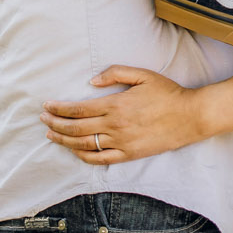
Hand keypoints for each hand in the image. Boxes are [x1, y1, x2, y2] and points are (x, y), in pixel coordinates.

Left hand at [41, 66, 202, 164]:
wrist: (189, 116)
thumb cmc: (167, 93)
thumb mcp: (143, 75)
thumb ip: (116, 74)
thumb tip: (91, 81)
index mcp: (116, 104)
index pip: (79, 109)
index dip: (60, 108)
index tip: (47, 106)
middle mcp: (115, 125)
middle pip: (76, 127)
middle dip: (56, 124)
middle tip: (42, 120)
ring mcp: (121, 142)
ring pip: (84, 144)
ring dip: (64, 140)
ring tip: (51, 135)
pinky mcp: (129, 154)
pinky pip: (100, 159)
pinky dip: (83, 156)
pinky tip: (74, 150)